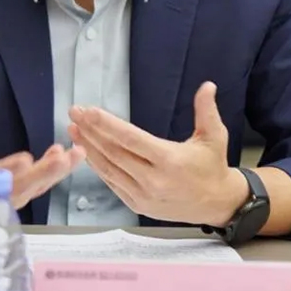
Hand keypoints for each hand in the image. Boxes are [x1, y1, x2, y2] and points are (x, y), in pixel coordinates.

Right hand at [0, 106, 84, 215]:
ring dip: (56, 172)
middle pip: (18, 188)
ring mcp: (7, 198)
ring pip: (34, 187)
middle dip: (42, 174)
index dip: (7, 171)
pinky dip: (56, 170)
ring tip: (75, 153)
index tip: (25, 160)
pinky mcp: (20, 192)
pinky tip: (69, 154)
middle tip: (61, 158)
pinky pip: (39, 183)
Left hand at [68, 82, 248, 225]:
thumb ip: (207, 110)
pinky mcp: (137, 205)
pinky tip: (86, 151)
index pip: (130, 138)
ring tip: (73, 129)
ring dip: (88, 148)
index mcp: (169, 160)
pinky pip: (112, 183)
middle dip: (90, 131)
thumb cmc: (213, 166)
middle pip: (113, 152)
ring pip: (108, 169)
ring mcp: (143, 195)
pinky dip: (97, 167)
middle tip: (74, 113)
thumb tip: (207, 85)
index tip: (88, 110)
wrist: (217, 204)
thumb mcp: (215, 136)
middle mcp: (153, 179)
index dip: (106, 124)